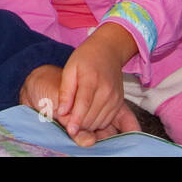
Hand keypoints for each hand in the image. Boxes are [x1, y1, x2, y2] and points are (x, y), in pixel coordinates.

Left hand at [21, 60, 137, 145]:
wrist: (109, 50)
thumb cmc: (85, 57)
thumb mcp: (70, 68)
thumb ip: (65, 91)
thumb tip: (61, 112)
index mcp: (91, 80)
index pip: (84, 105)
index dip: (76, 120)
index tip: (70, 131)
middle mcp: (106, 90)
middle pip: (92, 116)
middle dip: (80, 125)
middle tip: (68, 124)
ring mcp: (115, 97)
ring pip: (100, 121)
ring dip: (87, 125)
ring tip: (76, 120)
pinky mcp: (119, 102)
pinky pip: (107, 119)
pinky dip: (96, 122)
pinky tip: (87, 117)